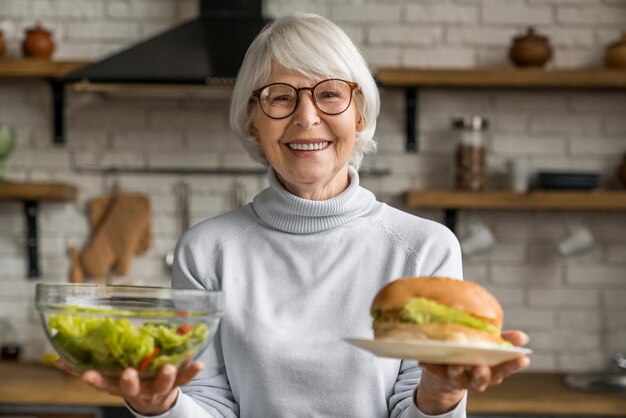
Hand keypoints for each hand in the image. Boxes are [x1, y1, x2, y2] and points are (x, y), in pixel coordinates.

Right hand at [56, 360, 202, 415]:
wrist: (154, 401)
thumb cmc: (128, 380)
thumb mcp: (107, 377)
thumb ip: (83, 367)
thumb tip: (57, 359)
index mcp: (118, 386)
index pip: (103, 385)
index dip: (96, 380)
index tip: (87, 374)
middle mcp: (137, 389)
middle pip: (132, 389)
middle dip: (129, 381)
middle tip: (129, 372)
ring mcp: (157, 388)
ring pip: (160, 385)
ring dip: (164, 376)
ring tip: (167, 366)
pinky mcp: (175, 384)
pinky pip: (185, 380)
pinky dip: (191, 372)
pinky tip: (199, 363)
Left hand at [416, 331, 530, 413]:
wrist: (444, 371)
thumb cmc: (472, 354)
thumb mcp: (489, 347)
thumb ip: (504, 342)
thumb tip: (523, 337)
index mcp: (490, 372)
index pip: (505, 369)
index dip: (513, 365)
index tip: (523, 358)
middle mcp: (474, 379)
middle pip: (481, 379)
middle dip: (482, 374)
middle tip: (482, 366)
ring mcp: (456, 378)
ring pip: (458, 377)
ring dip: (457, 371)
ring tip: (456, 364)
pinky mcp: (437, 375)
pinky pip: (432, 371)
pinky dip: (430, 366)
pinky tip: (425, 360)